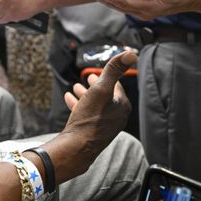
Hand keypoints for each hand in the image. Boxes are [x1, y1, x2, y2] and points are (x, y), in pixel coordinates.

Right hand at [49, 51, 132, 179]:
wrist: (77, 147)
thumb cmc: (90, 119)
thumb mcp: (101, 89)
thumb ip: (114, 70)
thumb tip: (130, 54)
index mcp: (122, 106)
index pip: (117, 86)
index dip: (108, 77)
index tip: (100, 72)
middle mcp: (116, 117)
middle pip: (106, 96)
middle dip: (96, 85)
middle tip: (88, 78)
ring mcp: (104, 126)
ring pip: (95, 105)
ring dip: (86, 94)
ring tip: (75, 87)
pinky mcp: (92, 132)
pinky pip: (87, 115)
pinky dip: (79, 105)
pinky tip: (69, 100)